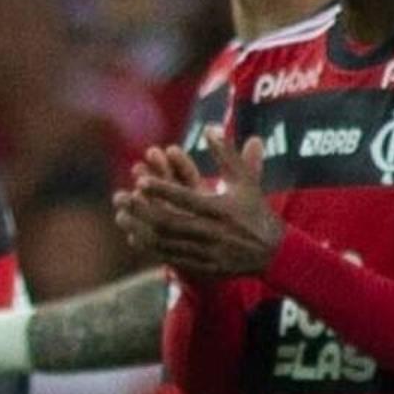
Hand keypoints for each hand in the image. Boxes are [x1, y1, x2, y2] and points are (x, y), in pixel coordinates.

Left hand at [119, 135, 285, 281]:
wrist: (274, 253)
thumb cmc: (256, 210)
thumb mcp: (245, 180)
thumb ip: (225, 154)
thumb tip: (208, 126)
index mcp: (222, 209)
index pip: (187, 198)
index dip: (162, 190)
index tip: (140, 180)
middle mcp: (213, 232)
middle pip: (170, 221)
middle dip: (142, 210)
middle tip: (119, 197)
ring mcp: (207, 252)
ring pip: (166, 242)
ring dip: (140, 229)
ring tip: (120, 216)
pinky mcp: (203, 267)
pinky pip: (171, 257)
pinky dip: (151, 247)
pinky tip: (134, 236)